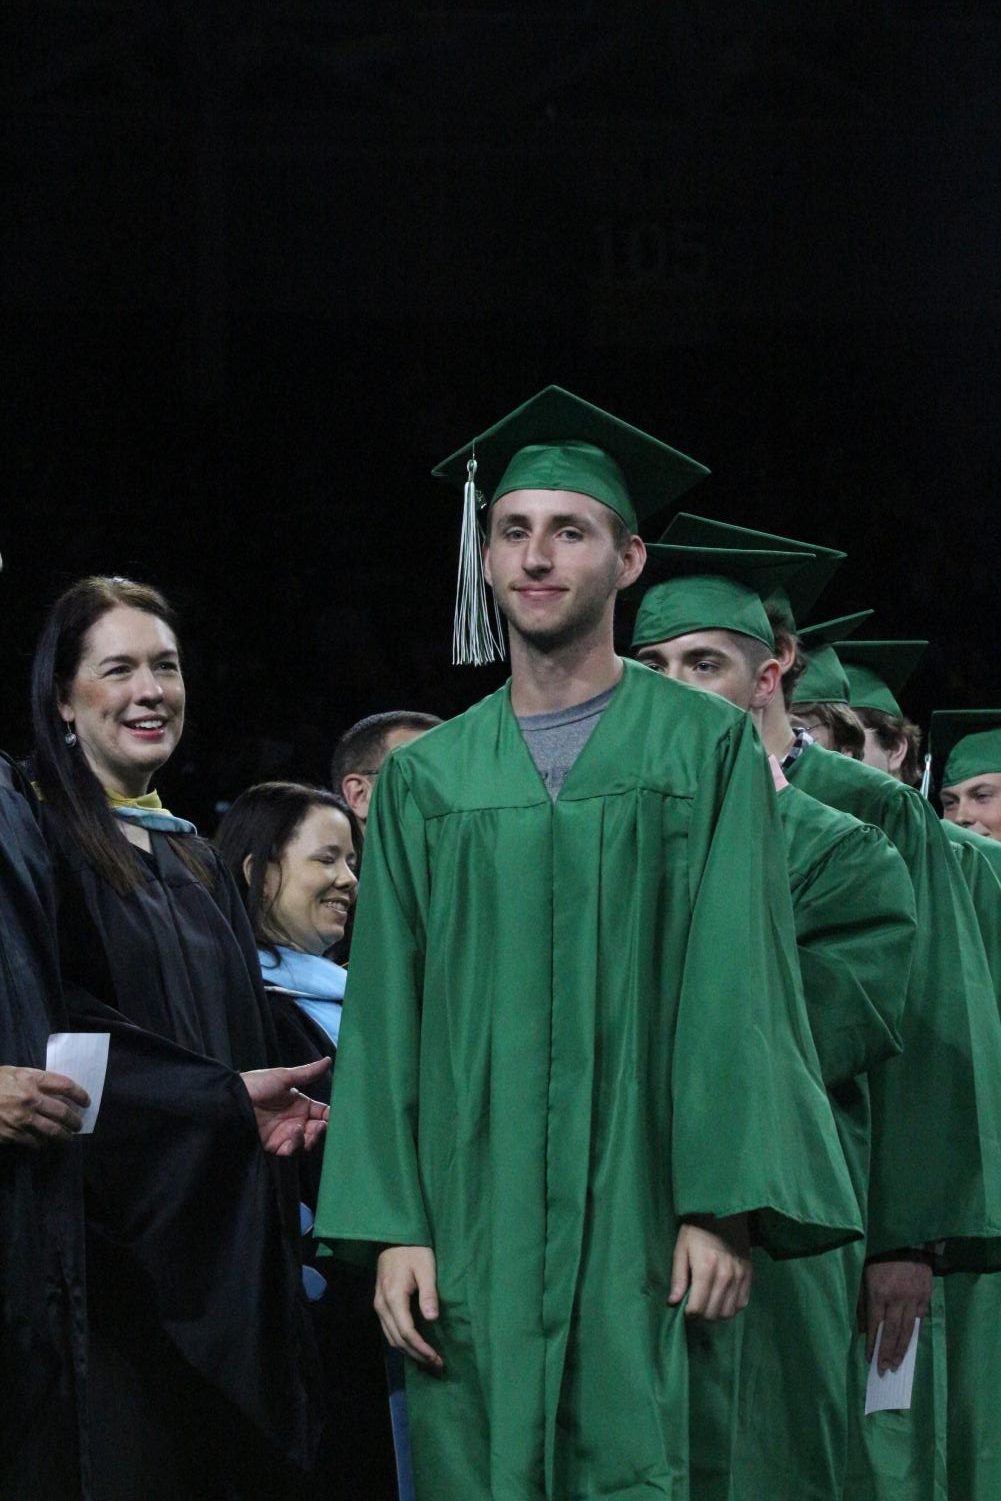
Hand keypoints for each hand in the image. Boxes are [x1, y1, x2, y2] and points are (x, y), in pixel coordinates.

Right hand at [0, 1065, 88, 1148]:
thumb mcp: (13, 1072)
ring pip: (52, 1131)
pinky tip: (44, 1143)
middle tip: (79, 1124)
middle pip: (63, 1111)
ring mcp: (21, 1118)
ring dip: (64, 1136)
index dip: (80, 1094)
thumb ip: (34, 1079)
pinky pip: (34, 1142)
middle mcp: (30, 1098)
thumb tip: (55, 1090)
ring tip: (68, 1138)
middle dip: (75, 1120)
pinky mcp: (12, 1134)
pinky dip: (42, 1143)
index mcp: (31, 1079)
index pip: (65, 1086)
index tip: (86, 1101)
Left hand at [239, 1057, 330, 1156]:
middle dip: (323, 1130)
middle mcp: (296, 1120)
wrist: (233, 1100)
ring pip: (307, 1142)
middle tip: (321, 1125)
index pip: (322, 1113)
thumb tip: (329, 1060)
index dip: (331, 1116)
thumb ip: (307, 1073)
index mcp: (300, 1104)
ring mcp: (286, 1134)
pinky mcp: (276, 1145)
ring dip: (311, 1137)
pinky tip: (294, 1132)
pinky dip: (297, 1144)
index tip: (338, 1116)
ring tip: (307, 1128)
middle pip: (318, 1131)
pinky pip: (292, 1150)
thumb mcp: (284, 1077)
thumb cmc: (257, 1084)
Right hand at [375, 1245, 442, 1369]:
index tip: (436, 1358)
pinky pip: (388, 1330)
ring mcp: (378, 1305)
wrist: (395, 1238)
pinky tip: (414, 1346)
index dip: (421, 1348)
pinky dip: (401, 1342)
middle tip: (436, 1365)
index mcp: (393, 1297)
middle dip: (417, 1355)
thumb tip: (432, 1318)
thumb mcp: (426, 1267)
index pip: (406, 1332)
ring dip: (408, 1352)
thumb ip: (428, 1293)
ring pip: (391, 1338)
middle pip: (397, 1339)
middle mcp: (382, 1306)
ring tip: (428, 1360)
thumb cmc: (414, 1251)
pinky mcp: (380, 1304)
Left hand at [668, 1214, 751, 1319]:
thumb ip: (678, 1277)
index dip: (689, 1313)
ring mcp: (739, 1276)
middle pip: (713, 1313)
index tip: (684, 1308)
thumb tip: (672, 1302)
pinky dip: (731, 1307)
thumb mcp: (681, 1248)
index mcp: (705, 1268)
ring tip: (708, 1304)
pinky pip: (742, 1303)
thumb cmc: (697, 1229)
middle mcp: (725, 1276)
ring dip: (716, 1313)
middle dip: (701, 1315)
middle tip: (695, 1306)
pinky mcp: (749, 1274)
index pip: (698, 1308)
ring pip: (728, 1312)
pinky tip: (722, 1299)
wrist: (724, 1211)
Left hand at [862, 1253, 932, 1371]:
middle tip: (884, 1370)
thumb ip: (863, 1303)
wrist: (907, 1239)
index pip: (875, 1325)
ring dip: (902, 1349)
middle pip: (892, 1332)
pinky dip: (914, 1331)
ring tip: (896, 1363)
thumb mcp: (863, 1275)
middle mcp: (897, 1298)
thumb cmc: (879, 1257)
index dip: (872, 1344)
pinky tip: (909, 1343)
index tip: (869, 1359)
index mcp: (878, 1292)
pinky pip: (920, 1318)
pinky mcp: (926, 1295)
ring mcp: (914, 1298)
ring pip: (908, 1330)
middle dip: (887, 1353)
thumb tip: (863, 1329)